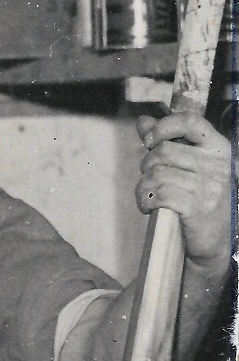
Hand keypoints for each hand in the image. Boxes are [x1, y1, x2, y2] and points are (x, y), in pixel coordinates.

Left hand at [135, 112, 233, 271]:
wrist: (215, 239)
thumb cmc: (199, 199)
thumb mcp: (190, 167)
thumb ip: (167, 142)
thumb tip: (143, 121)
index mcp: (218, 148)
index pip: (190, 122)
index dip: (164, 127)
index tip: (149, 140)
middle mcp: (216, 164)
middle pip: (164, 151)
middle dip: (147, 166)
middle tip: (149, 180)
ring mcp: (208, 186)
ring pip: (157, 175)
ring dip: (143, 187)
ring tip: (147, 196)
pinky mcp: (197, 207)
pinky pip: (158, 195)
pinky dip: (145, 201)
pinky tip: (149, 207)